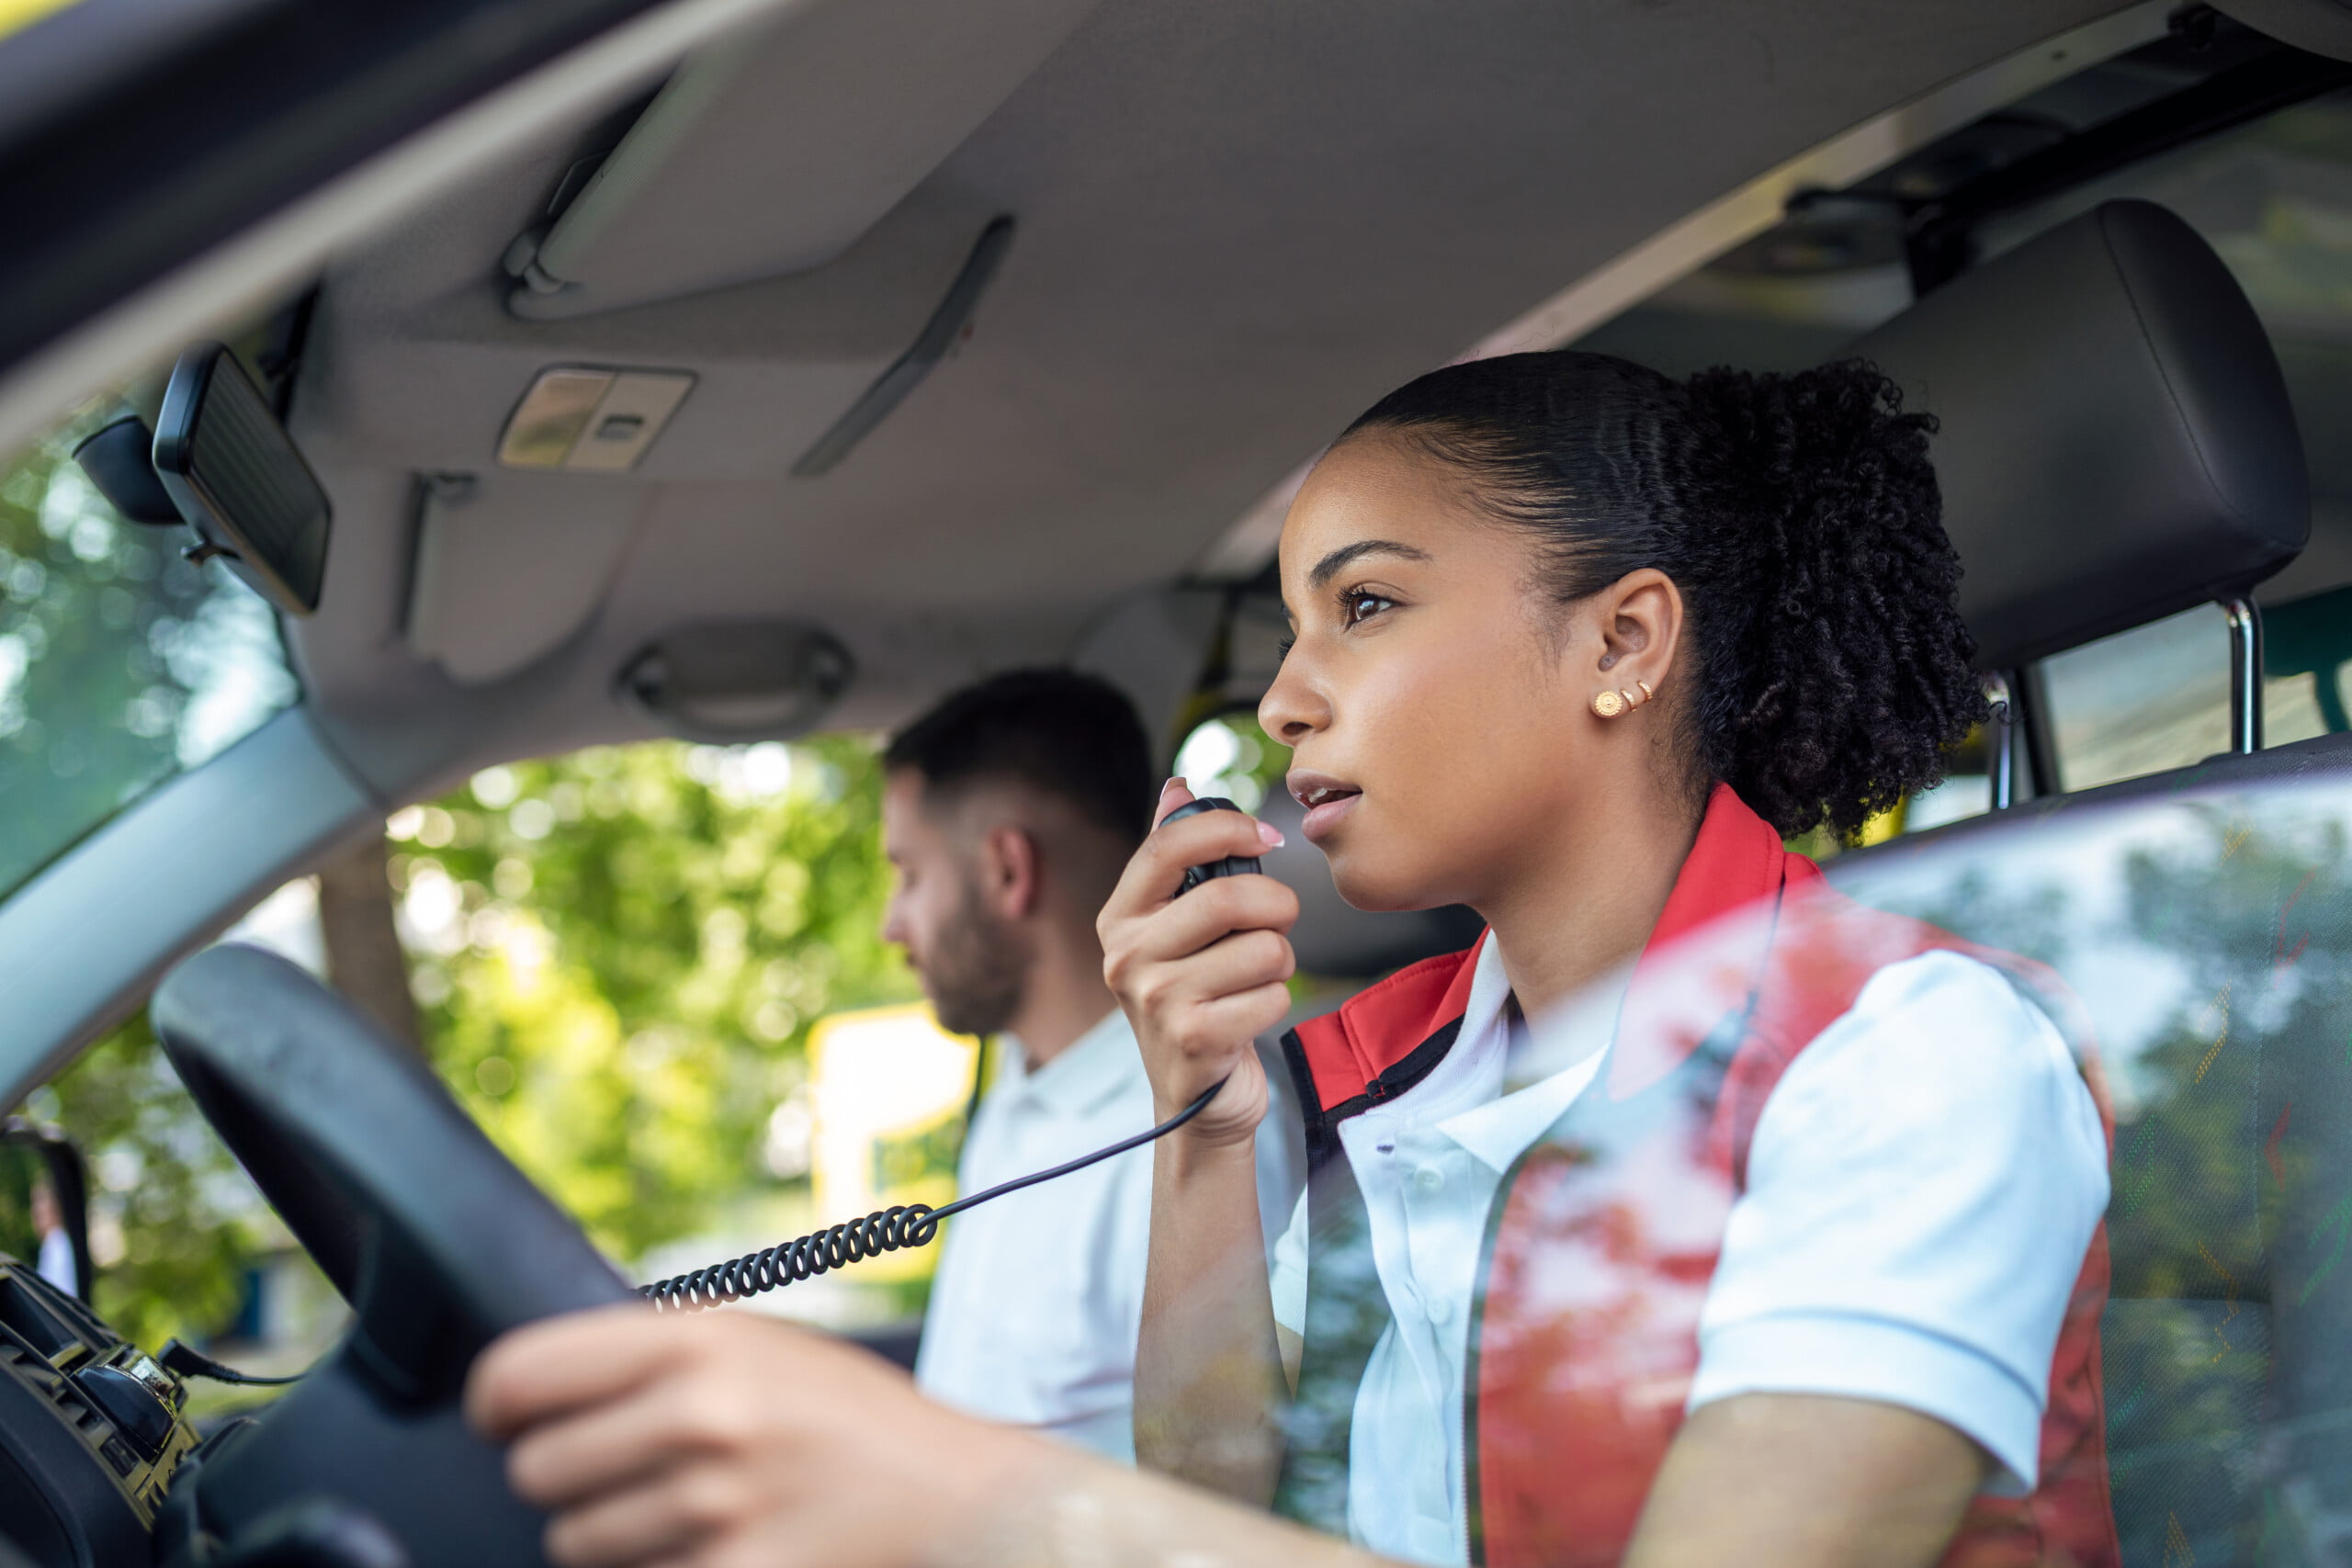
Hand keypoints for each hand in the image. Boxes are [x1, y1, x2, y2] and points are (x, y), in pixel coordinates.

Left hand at [467, 1307, 1056, 1567]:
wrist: (954, 1495)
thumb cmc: (849, 1416)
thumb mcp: (761, 1343)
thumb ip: (660, 1347)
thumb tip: (542, 1373)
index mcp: (697, 1341)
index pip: (521, 1374)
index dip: (496, 1404)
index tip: (505, 1418)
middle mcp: (700, 1415)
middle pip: (536, 1469)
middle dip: (567, 1477)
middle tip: (621, 1471)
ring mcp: (716, 1505)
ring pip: (574, 1543)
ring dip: (610, 1536)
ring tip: (682, 1511)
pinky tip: (711, 1547)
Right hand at [1098, 780, 1297, 1147]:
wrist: (1198, 1103)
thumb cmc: (1196, 999)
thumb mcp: (1177, 928)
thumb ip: (1177, 855)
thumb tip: (1178, 785)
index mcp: (1121, 917)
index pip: (1165, 845)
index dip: (1225, 826)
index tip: (1266, 836)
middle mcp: (1127, 956)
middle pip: (1227, 896)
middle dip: (1276, 906)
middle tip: (1277, 923)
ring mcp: (1156, 1001)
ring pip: (1264, 948)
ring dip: (1281, 962)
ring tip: (1256, 980)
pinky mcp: (1194, 1040)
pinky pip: (1272, 995)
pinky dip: (1279, 1002)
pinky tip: (1252, 1014)